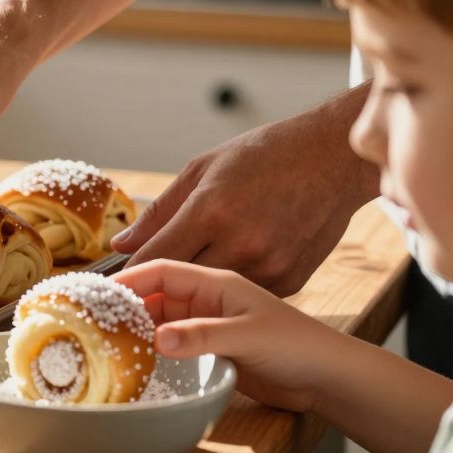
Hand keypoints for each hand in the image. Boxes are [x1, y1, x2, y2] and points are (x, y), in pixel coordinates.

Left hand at [112, 88, 379, 296]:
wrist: (334, 157)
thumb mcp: (202, 169)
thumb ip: (159, 211)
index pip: (154, 259)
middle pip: (181, 285)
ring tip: (190, 277)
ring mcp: (269, 265)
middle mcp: (240, 242)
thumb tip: (123, 244)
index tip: (118, 284)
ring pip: (215, 297)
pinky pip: (247, 295)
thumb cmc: (265, 155)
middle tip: (144, 289)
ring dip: (198, 292)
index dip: (132, 276)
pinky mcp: (291, 281)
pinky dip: (233, 289)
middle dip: (161, 288)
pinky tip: (232, 268)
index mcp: (211, 211)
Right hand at [115, 259, 344, 412]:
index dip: (130, 278)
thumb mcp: (247, 336)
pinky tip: (135, 358)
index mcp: (215, 282)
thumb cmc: (297, 345)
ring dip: (137, 326)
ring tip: (106, 340)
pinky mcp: (209, 348)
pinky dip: (152, 347)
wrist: (327, 378)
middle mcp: (206, 299)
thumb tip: (156, 339)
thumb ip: (202, 336)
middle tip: (92, 319)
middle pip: (154, 294)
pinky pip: (172, 342)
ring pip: (160, 318)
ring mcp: (207, 323)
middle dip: (125, 303)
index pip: (162, 271)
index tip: (98, 292)